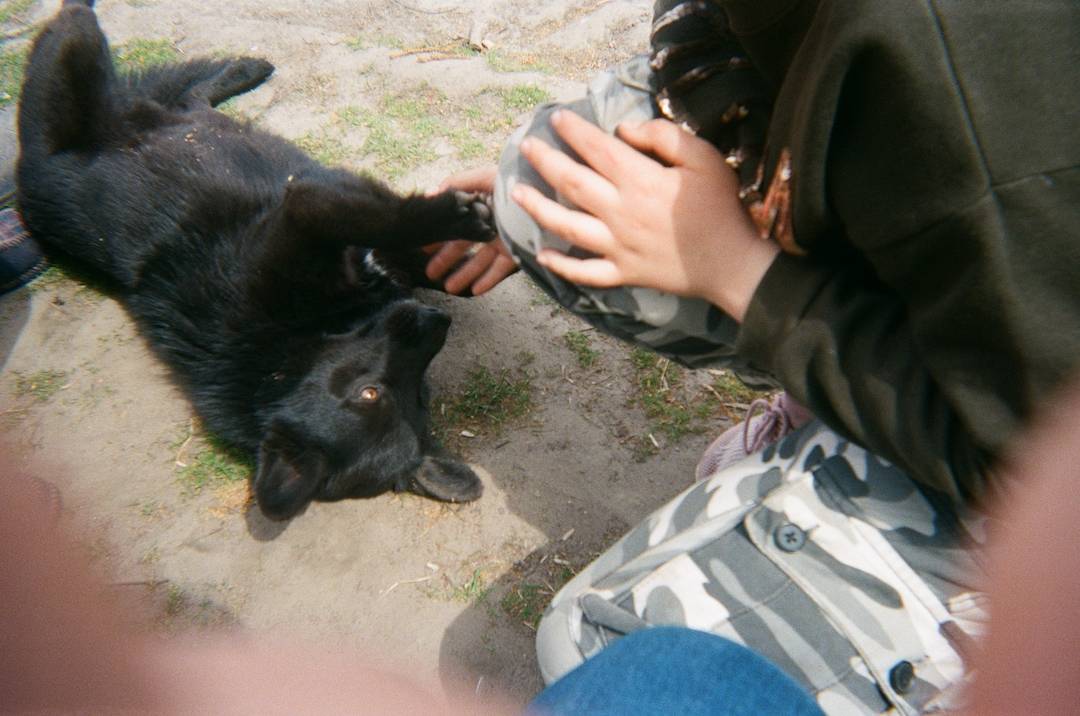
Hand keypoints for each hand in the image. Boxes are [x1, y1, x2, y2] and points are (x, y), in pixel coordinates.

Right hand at [424, 166, 517, 295]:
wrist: (548, 196)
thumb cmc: (516, 182)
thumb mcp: (483, 177)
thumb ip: (456, 184)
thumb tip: (429, 194)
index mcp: (480, 204)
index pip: (454, 223)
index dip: (439, 235)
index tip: (423, 248)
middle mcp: (489, 222)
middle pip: (464, 244)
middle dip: (446, 259)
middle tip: (430, 273)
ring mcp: (503, 238)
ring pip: (480, 260)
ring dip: (464, 274)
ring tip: (449, 288)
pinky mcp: (517, 251)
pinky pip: (501, 269)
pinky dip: (488, 280)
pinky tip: (475, 290)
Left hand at [512, 111, 778, 321]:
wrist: (732, 264)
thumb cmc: (721, 207)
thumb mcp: (704, 158)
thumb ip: (664, 137)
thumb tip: (624, 129)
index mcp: (639, 180)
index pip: (596, 149)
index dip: (573, 131)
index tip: (556, 118)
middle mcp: (619, 212)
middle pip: (571, 182)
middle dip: (545, 161)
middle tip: (525, 147)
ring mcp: (617, 246)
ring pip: (566, 226)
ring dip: (538, 208)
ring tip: (516, 194)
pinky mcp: (622, 273)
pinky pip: (584, 272)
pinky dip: (560, 265)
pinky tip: (541, 255)